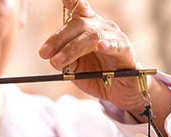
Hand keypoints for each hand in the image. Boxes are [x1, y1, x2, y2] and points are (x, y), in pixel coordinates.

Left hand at [39, 0, 144, 114]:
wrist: (119, 93)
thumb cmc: (97, 76)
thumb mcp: (75, 69)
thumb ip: (64, 61)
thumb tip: (52, 58)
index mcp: (87, 27)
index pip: (78, 8)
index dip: (70, 0)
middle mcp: (101, 27)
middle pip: (78, 24)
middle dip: (58, 38)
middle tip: (43, 54)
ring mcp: (115, 37)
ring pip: (92, 36)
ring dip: (72, 48)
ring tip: (58, 61)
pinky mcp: (126, 51)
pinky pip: (117, 46)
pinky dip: (108, 46)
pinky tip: (101, 46)